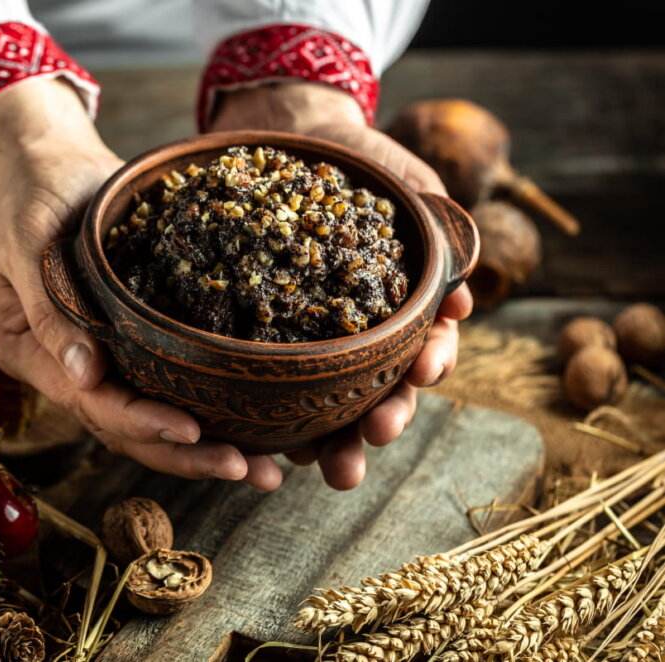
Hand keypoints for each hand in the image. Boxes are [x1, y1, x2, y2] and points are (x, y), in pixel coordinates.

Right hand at [0, 79, 282, 489]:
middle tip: (253, 472)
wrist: (49, 161)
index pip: (91, 404)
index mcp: (33, 354)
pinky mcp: (131, 342)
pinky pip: (169, 384)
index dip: (141, 421)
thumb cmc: (31, 192)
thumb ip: (49, 310)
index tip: (192, 430)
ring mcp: (100, 360)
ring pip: (152, 418)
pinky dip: (208, 407)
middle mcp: (67, 369)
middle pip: (128, 428)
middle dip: (189, 455)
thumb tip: (85, 376)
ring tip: (268, 468)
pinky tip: (255, 427)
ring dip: (206, 447)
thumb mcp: (26, 241)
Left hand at [209, 82, 473, 489]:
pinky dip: (268, 415)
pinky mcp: (262, 336)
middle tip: (374, 437)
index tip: (426, 369)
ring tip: (325, 466)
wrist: (289, 132)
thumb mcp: (407, 186)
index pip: (425, 347)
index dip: (430, 363)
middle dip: (383, 418)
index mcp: (402, 308)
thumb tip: (463, 298)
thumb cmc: (360, 160)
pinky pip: (265, 381)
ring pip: (324, 401)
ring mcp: (309, 339)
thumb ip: (440, 234)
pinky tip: (265, 441)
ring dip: (330, 438)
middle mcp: (359, 334)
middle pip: (379, 389)